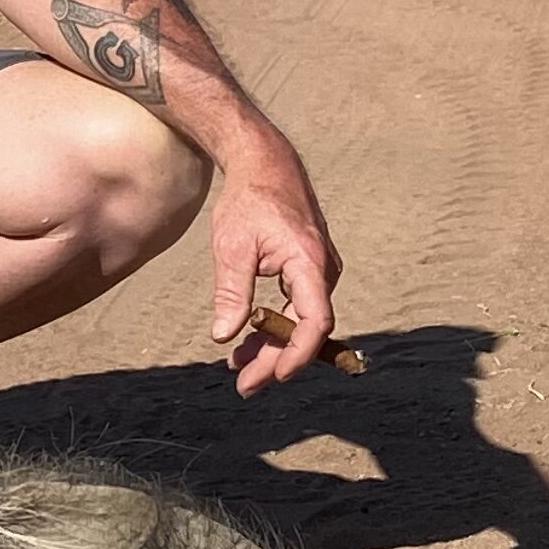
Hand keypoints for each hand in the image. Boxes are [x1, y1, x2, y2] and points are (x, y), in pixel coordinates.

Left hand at [206, 134, 342, 397]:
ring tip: (239, 367)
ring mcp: (320, 268)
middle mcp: (323, 268)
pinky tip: (249, 340)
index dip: (299, 354)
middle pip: (307, 328)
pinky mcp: (310, 269)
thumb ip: (231, 293)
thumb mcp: (232, 247)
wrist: (264, 163)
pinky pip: (299, 306)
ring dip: (273, 345)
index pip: (315, 320)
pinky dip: (276, 325)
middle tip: (244, 385)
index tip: (275, 375)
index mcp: (309, 262)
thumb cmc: (248, 201)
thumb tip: (225, 336)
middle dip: (277, 359)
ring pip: (301, 320)